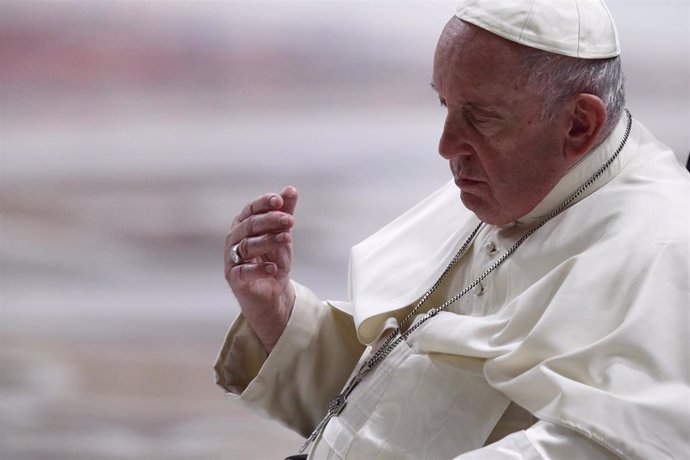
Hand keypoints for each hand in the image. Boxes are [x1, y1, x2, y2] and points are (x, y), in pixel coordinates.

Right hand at [225, 186, 297, 351]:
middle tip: (290, 220)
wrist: (273, 293)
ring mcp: (232, 259)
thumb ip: (284, 213)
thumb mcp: (282, 236)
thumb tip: (291, 189)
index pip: (250, 210)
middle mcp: (234, 240)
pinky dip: (258, 269)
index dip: (263, 203)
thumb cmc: (273, 260)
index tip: (279, 200)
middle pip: (249, 226)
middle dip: (270, 220)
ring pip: (246, 246)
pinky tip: (273, 268)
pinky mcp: (234, 279)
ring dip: (267, 241)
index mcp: (243, 226)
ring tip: (286, 239)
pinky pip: (243, 271)